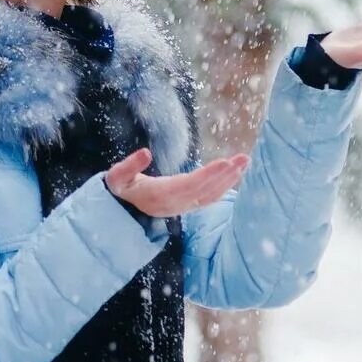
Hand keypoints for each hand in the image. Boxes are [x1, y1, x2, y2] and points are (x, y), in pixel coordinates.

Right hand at [105, 148, 250, 217]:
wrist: (122, 209)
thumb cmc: (121, 188)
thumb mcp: (117, 177)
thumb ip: (129, 166)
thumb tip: (145, 152)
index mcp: (159, 195)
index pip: (189, 185)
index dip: (208, 175)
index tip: (225, 162)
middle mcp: (174, 203)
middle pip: (204, 190)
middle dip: (225, 174)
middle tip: (244, 158)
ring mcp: (182, 206)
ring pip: (210, 195)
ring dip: (229, 180)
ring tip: (244, 163)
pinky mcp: (187, 206)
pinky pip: (209, 198)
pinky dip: (224, 187)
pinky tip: (234, 175)